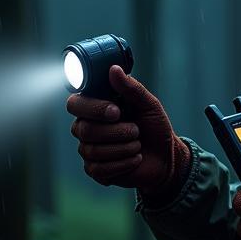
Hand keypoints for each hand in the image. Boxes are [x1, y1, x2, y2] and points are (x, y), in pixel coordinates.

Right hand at [66, 66, 190, 196]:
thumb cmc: (154, 127)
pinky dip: (123, 163)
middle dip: (115, 131)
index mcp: (95, 107)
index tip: (116, 111)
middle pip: (82, 129)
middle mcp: (86, 127)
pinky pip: (99, 168)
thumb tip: (114, 69)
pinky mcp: (95, 170)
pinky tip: (135, 159)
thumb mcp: (149, 105)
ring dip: (123, 148)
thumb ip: (131, 88)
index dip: (93, 108)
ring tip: (138, 144)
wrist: (166, 156)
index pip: (74, 104)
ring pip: (91, 150)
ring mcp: (89, 149)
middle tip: (136, 130)